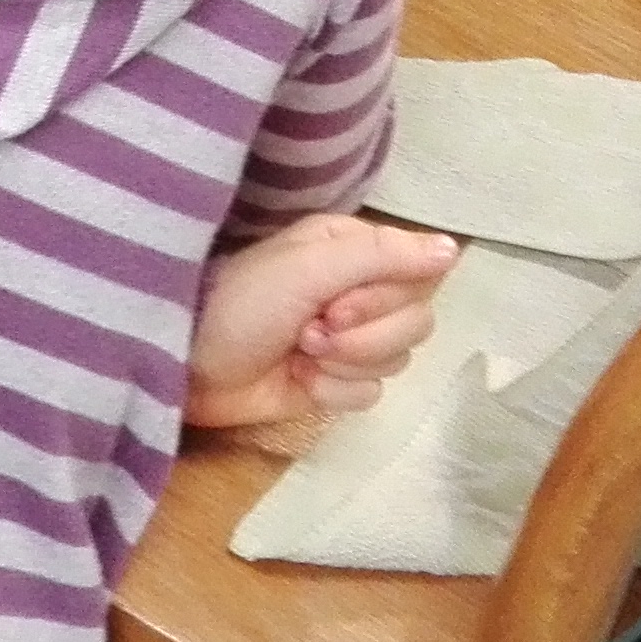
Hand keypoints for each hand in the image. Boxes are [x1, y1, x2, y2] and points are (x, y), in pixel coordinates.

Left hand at [184, 212, 459, 428]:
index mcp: (352, 249)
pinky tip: (299, 382)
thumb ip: (383, 254)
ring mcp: (346, 338)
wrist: (186, 364)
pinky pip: (371, 392)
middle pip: (416, 321)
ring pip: (397, 359)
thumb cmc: (241, 301)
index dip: (386, 298)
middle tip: (311, 331)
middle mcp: (356, 288)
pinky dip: (335, 391)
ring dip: (346, 363)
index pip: (418, 274)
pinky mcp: (332, 381)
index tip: (338, 303)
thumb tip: (454, 249)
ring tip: (299, 353)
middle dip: (364, 335)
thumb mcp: (307, 266)